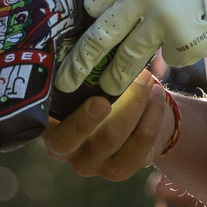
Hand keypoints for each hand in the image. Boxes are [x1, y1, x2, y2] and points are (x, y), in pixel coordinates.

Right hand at [43, 70, 174, 180]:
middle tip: (139, 79)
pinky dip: (153, 117)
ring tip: (150, 81)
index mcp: (49, 127)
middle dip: (118, 106)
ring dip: (138, 105)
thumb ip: (79, 68)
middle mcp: (66, 151)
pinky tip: (158, 95)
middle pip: (92, 137)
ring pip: (116, 138)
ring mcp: (92, 164)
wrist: (128, 112)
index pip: (57, 131)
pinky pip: (140, 145)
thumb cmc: (97, 86)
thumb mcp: (83, 79)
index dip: (80, 120)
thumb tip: (89, 36)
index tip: (101, 101)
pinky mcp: (118, 171)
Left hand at [56, 0, 206, 94]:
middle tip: (65, 81)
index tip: (88, 32)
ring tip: (106, 90)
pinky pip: (169, 58)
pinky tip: (190, 41)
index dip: (91, 19)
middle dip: (79, 63)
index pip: (93, 0)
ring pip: (127, 60)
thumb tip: (107, 13)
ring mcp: (161, 20)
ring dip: (115, 79)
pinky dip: (174, 55)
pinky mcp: (183, 42)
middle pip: (99, 36)